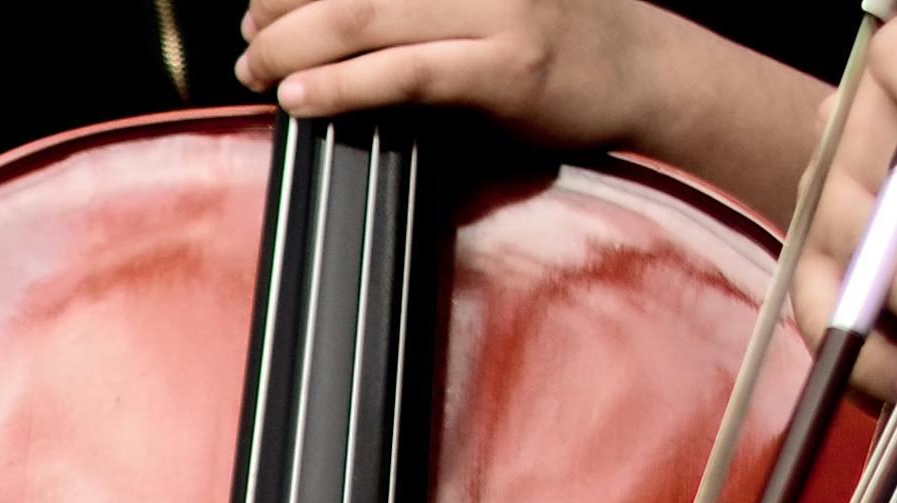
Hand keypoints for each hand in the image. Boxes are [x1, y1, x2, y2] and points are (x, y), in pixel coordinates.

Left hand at [236, 0, 659, 145]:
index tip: (259, 0)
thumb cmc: (560, 35)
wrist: (649, 69)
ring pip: (366, 17)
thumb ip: (423, 4)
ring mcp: (497, 11)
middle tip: (248, 37)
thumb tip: (337, 16)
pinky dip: (344, 85)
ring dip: (293, 46)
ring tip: (256, 69)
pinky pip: (408, 72)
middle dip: (283, 8)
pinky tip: (302, 98)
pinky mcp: (507, 69)